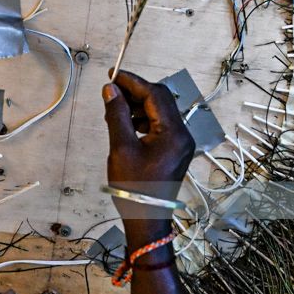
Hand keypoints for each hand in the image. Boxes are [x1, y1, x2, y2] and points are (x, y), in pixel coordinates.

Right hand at [102, 71, 195, 243]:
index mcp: (174, 133)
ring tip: (114, 107)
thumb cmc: (134, 187)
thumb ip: (117, 115)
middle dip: (135, 91)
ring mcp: (181, 142)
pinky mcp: (175, 149)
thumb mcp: (121, 148)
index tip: (113, 75)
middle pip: (160, 100)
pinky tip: (126, 122)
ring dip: (138, 104)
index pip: (155, 95)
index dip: (133, 82)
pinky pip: (160, 124)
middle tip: (111, 88)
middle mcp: (183, 134)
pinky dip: (143, 118)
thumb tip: (110, 90)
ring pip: (160, 111)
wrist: (146, 218)